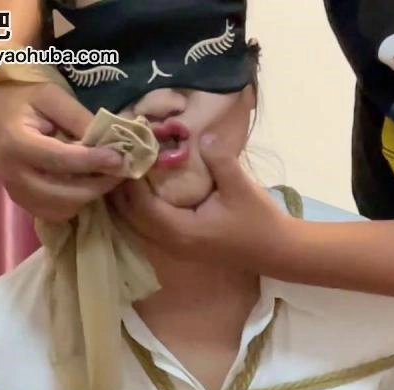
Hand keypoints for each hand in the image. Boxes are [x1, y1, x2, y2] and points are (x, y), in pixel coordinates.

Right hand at [0, 81, 127, 220]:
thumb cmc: (21, 96)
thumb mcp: (51, 96)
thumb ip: (78, 118)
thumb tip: (109, 142)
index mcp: (16, 144)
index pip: (61, 160)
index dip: (93, 162)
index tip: (119, 159)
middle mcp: (12, 174)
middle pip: (63, 194)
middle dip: (96, 186)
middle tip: (119, 172)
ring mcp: (14, 191)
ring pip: (61, 209)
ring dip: (87, 197)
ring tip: (103, 177)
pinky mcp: (20, 200)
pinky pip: (53, 214)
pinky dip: (73, 204)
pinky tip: (83, 185)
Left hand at [112, 136, 290, 272]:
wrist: (276, 250)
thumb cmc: (258, 221)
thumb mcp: (240, 186)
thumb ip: (218, 158)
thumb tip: (200, 135)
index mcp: (182, 231)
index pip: (142, 205)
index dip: (131, 180)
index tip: (128, 152)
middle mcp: (173, 243)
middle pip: (132, 218)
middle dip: (122, 190)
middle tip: (117, 158)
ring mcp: (176, 247)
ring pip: (138, 225)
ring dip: (127, 200)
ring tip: (122, 170)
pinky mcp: (182, 244)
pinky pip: (149, 226)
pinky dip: (140, 207)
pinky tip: (140, 187)